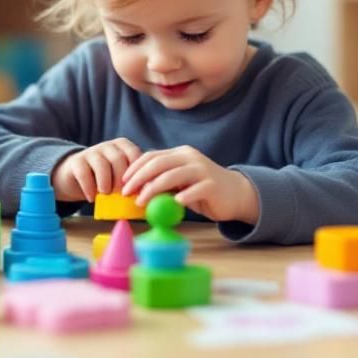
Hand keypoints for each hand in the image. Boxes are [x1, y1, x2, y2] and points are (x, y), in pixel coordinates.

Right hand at [51, 138, 142, 202]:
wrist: (76, 177)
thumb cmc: (105, 181)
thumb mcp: (121, 178)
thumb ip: (134, 182)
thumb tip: (150, 196)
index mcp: (123, 147)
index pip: (135, 154)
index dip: (138, 174)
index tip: (138, 191)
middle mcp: (108, 146)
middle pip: (118, 159)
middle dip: (121, 180)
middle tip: (122, 196)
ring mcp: (91, 151)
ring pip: (102, 164)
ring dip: (106, 183)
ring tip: (106, 195)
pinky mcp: (75, 161)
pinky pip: (84, 173)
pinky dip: (89, 188)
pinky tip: (91, 198)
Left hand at [121, 145, 258, 222]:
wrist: (235, 194)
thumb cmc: (202, 189)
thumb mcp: (180, 181)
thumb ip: (162, 180)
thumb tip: (134, 188)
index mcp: (180, 154)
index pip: (152, 156)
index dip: (135, 168)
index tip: (122, 182)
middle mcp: (190, 158)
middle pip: (158, 164)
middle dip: (138, 178)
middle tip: (126, 192)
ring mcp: (202, 170)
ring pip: (172, 176)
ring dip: (153, 189)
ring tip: (141, 201)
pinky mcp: (212, 185)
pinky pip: (194, 190)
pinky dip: (182, 197)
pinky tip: (173, 203)